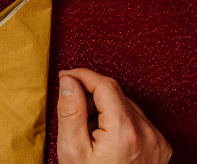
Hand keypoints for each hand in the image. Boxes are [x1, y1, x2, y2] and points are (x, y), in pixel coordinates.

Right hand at [57, 69, 171, 163]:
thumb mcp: (71, 150)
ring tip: (88, 129)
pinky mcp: (160, 147)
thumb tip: (68, 82)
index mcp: (124, 131)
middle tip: (71, 107)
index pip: (105, 84)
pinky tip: (105, 137)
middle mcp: (146, 134)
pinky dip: (118, 120)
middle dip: (90, 93)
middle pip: (115, 93)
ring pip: (126, 105)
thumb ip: (70, 112)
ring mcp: (156, 141)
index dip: (82, 75)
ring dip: (104, 107)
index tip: (65, 76)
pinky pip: (136, 120)